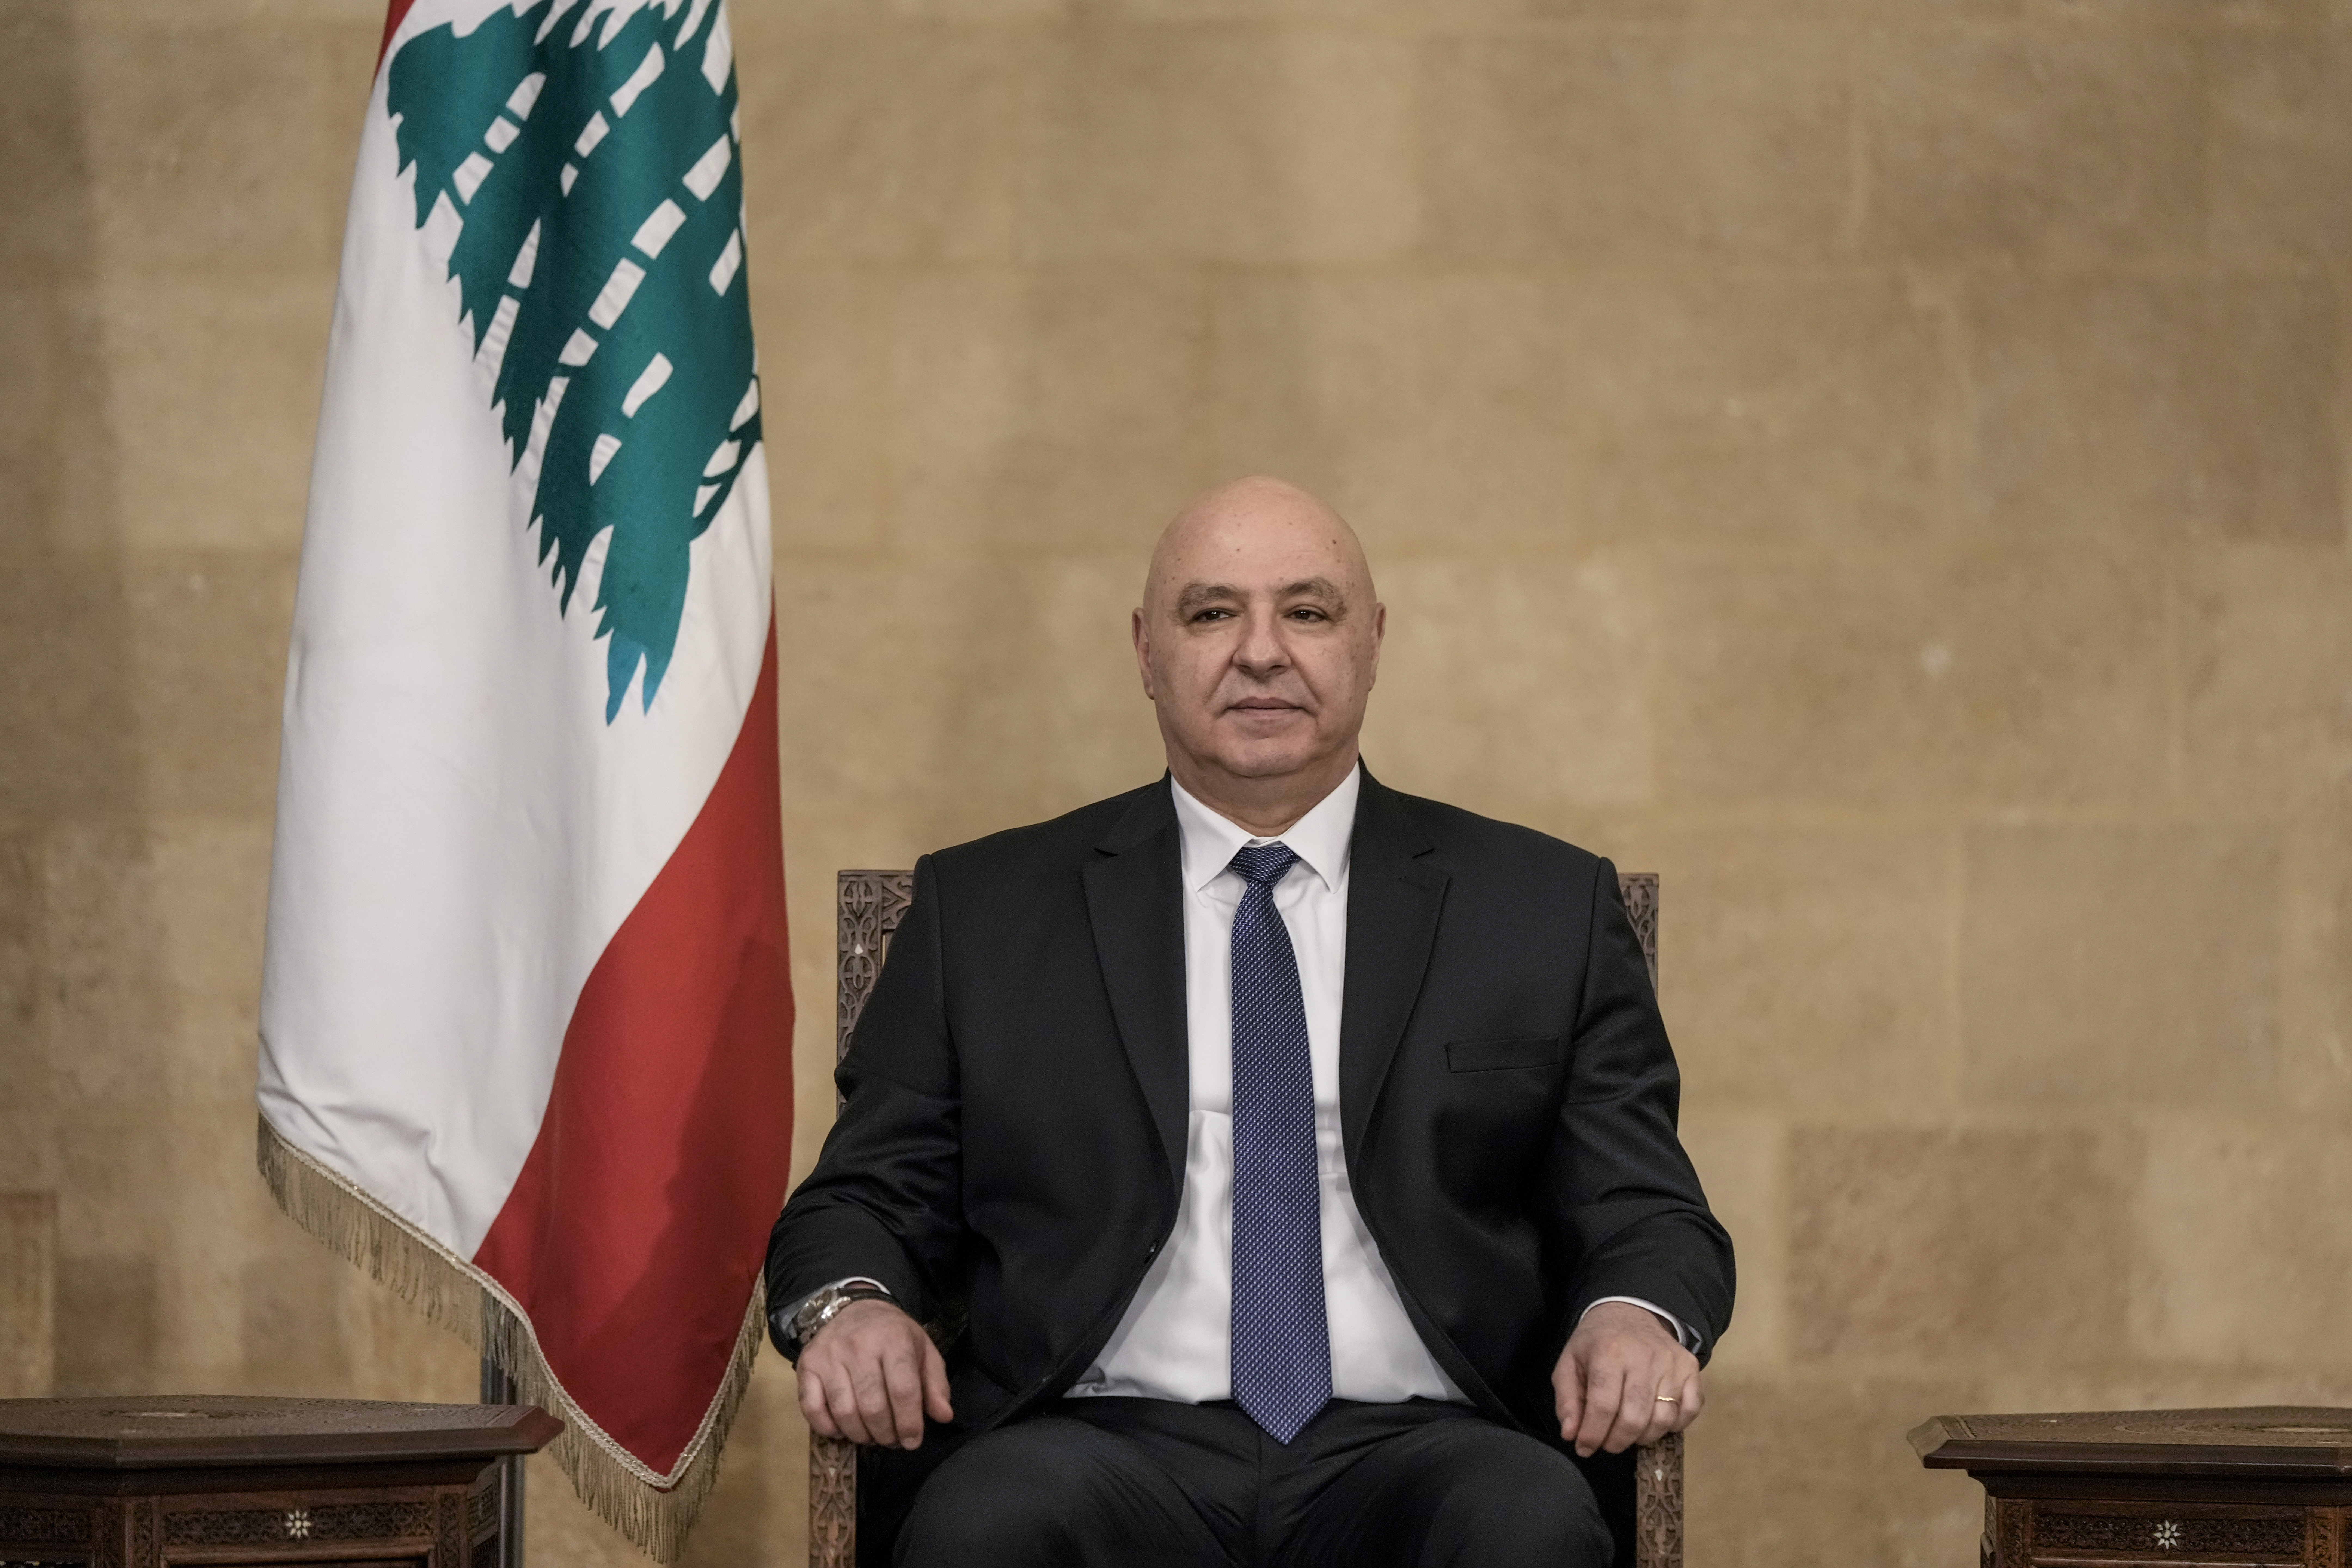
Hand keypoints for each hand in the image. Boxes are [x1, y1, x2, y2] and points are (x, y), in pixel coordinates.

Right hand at [795, 1298, 953, 1449]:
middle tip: (891, 1441)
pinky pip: (812, 1408)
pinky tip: (842, 1430)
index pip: (903, 1391)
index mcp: (894, 1340)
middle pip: (873, 1407)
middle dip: (886, 1434)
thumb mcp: (924, 1351)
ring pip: (844, 1412)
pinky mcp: (807, 1364)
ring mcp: (829, 1355)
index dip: (909, 1424)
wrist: (856, 1308)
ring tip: (871, 1437)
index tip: (912, 1441)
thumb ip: (935, 1384)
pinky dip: (827, 1428)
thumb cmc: (894, 1335)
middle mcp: (859, 1345)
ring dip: (860, 1435)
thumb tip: (944, 1416)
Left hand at [1552, 1300, 1702, 1457]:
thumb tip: (1570, 1435)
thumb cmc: (1596, 1342)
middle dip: (1617, 1441)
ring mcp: (1671, 1363)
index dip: (1592, 1434)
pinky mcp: (1691, 1368)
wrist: (1630, 1312)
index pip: (1603, 1406)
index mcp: (1609, 1353)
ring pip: (1663, 1420)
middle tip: (1607, 1443)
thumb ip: (1567, 1401)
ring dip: (1643, 1437)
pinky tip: (1656, 1420)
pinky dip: (1675, 1425)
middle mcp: (1644, 1357)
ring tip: (1628, 1431)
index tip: (1584, 1448)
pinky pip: (1691, 1409)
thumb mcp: (1569, 1364)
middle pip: (1634, 1418)